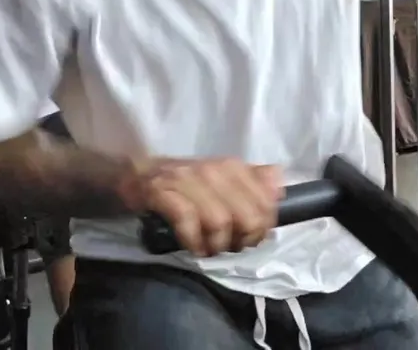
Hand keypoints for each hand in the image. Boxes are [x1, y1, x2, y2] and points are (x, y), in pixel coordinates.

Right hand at [121, 157, 283, 256]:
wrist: (138, 172)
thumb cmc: (185, 182)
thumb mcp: (223, 177)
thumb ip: (254, 182)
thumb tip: (280, 188)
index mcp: (233, 167)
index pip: (266, 203)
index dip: (262, 228)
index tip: (249, 239)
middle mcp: (214, 170)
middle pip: (248, 216)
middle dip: (243, 240)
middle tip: (230, 248)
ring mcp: (188, 180)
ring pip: (220, 221)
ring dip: (217, 244)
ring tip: (209, 250)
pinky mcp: (163, 192)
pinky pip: (188, 221)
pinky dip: (193, 241)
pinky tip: (193, 247)